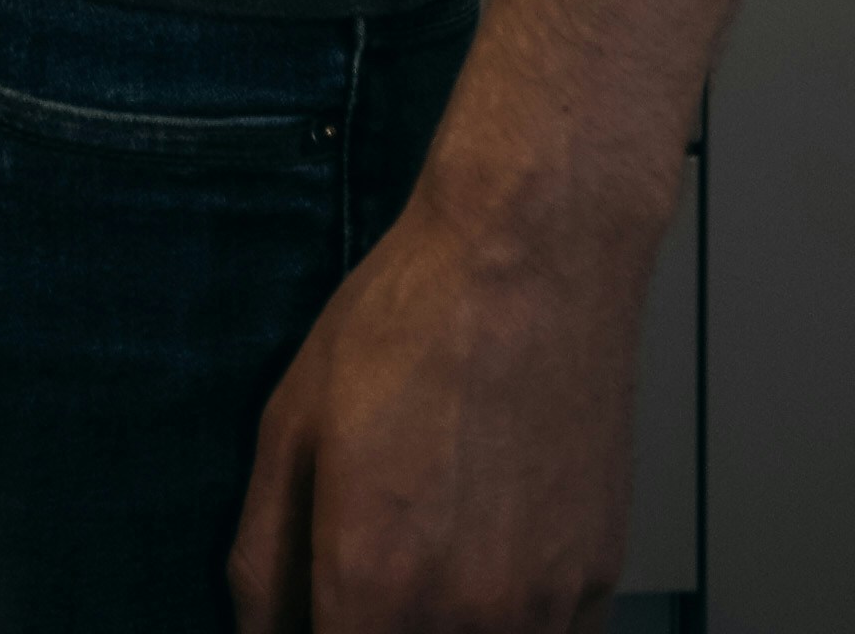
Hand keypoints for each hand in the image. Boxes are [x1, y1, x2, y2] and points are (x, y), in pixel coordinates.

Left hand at [228, 178, 644, 629]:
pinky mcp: (597, 586)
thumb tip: (257, 632)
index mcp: (372, 581)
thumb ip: (263, 555)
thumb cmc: (413, 321)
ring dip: (438, 625)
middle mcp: (463, 616)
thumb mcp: (291, 422)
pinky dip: (507, 624)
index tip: (310, 611)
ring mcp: (540, 609)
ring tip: (423, 551)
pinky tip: (483, 556)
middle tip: (362, 568)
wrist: (533, 258)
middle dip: (368, 627)